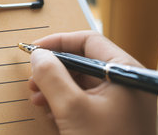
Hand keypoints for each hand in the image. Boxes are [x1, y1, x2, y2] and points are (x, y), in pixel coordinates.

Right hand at [29, 30, 156, 134]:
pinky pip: (83, 99)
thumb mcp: (72, 109)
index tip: (34, 50)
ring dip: (54, 88)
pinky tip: (51, 115)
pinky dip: (63, 103)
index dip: (58, 42)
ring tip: (37, 100)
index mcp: (125, 71)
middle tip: (32, 80)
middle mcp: (124, 82)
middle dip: (53, 70)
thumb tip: (38, 55)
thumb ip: (51, 77)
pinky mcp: (111, 116)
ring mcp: (119, 101)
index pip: (89, 41)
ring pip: (79, 82)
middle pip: (81, 61)